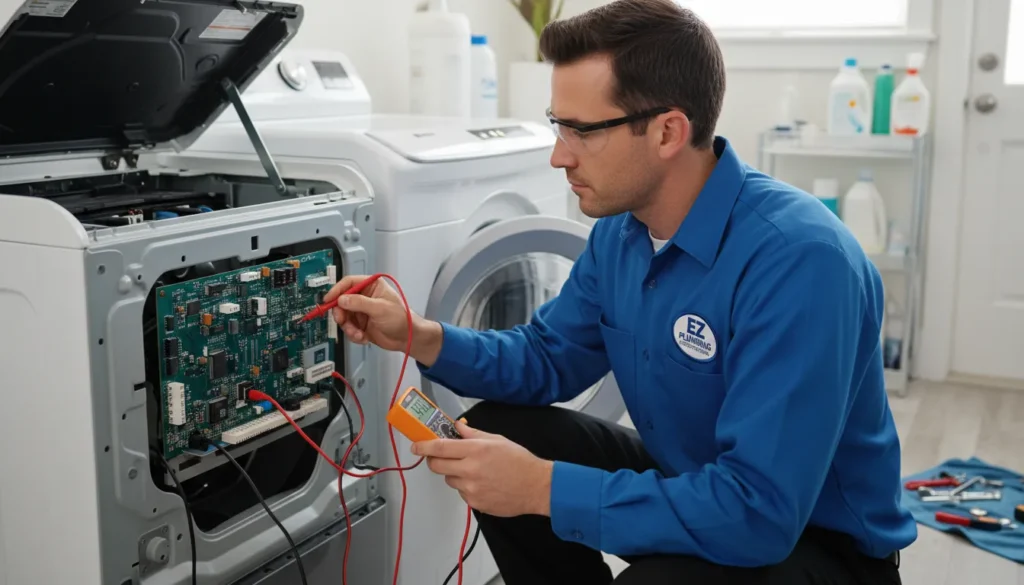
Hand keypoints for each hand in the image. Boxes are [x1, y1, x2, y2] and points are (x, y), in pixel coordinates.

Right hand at [323, 275, 443, 364]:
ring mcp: (362, 312)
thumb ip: (359, 303)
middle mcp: (365, 297)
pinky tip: (363, 337)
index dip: (337, 290)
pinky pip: (349, 328)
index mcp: (372, 286)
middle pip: (342, 301)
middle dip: (341, 314)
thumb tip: (342, 299)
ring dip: (349, 328)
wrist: (407, 339)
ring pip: (344, 317)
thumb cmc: (402, 319)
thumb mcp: (380, 309)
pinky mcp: (361, 325)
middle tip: (343, 321)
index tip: (329, 300)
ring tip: (358, 334)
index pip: (349, 283)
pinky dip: (353, 335)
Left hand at [413, 420, 552, 517]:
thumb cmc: (519, 461)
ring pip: (449, 480)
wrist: (536, 487)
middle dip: (434, 460)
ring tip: (474, 470)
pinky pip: (461, 492)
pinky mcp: (474, 503)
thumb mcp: (497, 439)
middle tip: (440, 456)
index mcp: (475, 450)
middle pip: (436, 466)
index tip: (416, 446)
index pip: (439, 447)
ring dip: (454, 474)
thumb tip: (456, 426)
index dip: (423, 446)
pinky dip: (466, 487)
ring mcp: (471, 489)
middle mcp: (470, 470)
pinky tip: (483, 483)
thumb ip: (473, 434)